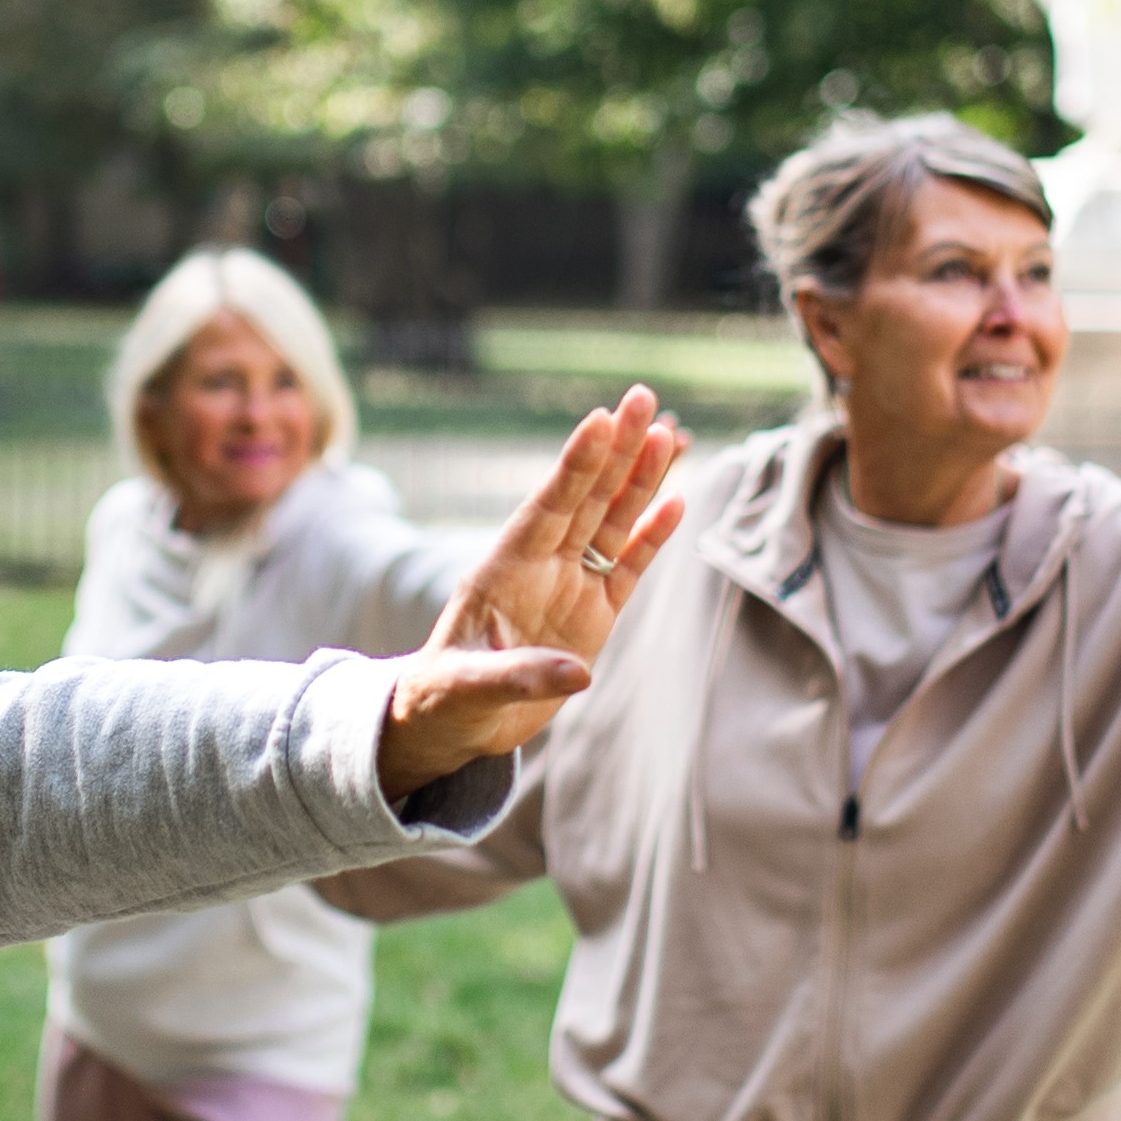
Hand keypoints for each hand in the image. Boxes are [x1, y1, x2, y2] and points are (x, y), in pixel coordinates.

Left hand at [376, 387, 688, 795]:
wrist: (454, 723)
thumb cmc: (444, 698)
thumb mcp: (466, 689)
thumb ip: (518, 676)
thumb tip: (579, 674)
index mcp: (503, 569)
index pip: (546, 507)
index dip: (574, 466)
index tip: (599, 420)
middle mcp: (541, 567)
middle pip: (586, 498)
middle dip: (615, 449)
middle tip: (642, 397)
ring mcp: (570, 587)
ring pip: (611, 522)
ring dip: (640, 480)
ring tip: (668, 434)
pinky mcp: (593, 616)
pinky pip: (627, 568)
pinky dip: (650, 537)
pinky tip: (676, 502)